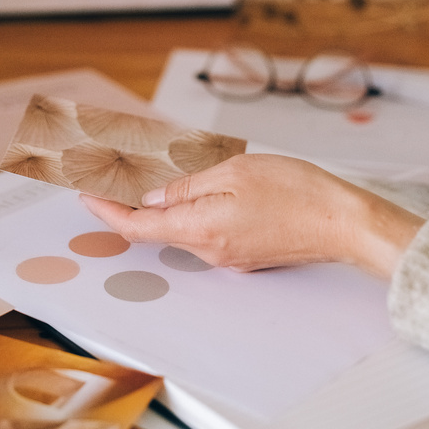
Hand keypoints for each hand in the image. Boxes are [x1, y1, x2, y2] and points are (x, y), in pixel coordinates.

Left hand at [80, 154, 423, 277]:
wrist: (342, 222)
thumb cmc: (295, 191)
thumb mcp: (233, 172)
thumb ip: (188, 186)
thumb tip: (152, 198)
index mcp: (201, 228)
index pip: (138, 226)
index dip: (107, 211)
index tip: (86, 196)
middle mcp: (210, 250)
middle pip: (157, 229)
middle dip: (132, 205)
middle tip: (114, 176)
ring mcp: (228, 256)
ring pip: (181, 230)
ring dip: (162, 208)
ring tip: (151, 177)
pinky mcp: (244, 254)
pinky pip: (205, 233)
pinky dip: (190, 214)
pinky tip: (194, 192)